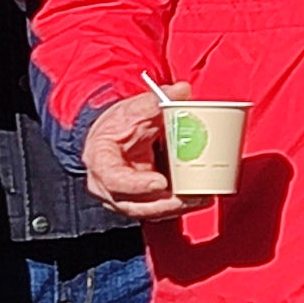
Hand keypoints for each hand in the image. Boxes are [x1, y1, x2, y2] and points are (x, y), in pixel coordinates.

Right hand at [80, 97, 188, 220]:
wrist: (109, 139)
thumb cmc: (117, 126)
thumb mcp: (132, 110)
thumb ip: (154, 101)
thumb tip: (181, 90)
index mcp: (101, 162)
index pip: (114, 179)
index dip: (137, 185)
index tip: (161, 182)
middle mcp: (107, 188)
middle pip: (136, 204)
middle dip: (166, 203)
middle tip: (192, 195)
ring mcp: (123, 199)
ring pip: (149, 212)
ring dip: (177, 207)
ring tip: (202, 197)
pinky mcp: (139, 203)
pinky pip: (159, 210)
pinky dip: (179, 206)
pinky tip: (199, 199)